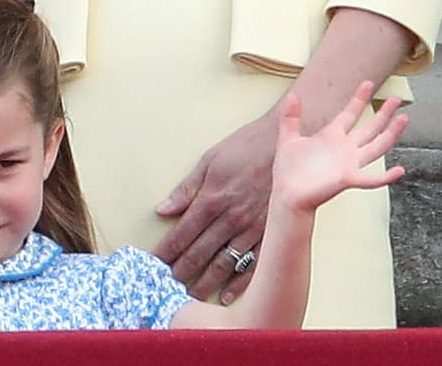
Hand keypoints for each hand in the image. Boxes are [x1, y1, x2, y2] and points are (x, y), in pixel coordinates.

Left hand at [153, 108, 279, 302]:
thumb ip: (186, 189)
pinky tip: (225, 295)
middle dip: (181, 271)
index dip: (166, 251)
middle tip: (166, 287)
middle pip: (199, 253)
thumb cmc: (247, 148)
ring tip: (190, 296)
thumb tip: (163, 209)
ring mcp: (252, 230)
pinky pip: (252, 265)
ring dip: (204, 282)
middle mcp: (230, 219)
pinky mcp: (271, 235)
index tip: (154, 264)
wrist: (287, 145)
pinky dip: (237, 283)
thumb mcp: (210, 160)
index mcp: (212, 199)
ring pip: (223, 264)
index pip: (182, 233)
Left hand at [269, 84, 406, 215]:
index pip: (350, 114)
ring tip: (404, 119)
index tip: (368, 83)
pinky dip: (385, 177)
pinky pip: (370, 179)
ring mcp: (348, 164)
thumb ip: (290, 117)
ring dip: (391, 134)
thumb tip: (293, 95)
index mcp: (331, 136)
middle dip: (384, 113)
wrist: (287, 194)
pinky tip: (400, 171)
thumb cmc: (289, 170)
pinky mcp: (347, 179)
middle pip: (370, 128)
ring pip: (377, 147)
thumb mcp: (288, 137)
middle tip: (398, 98)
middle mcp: (344, 149)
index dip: (359, 99)